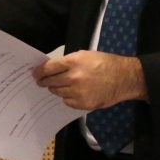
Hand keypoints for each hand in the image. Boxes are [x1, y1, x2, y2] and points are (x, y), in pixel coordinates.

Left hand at [32, 50, 147, 110]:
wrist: (124, 78)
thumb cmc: (106, 63)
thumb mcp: (86, 55)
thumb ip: (69, 62)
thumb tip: (53, 68)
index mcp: (74, 62)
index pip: (48, 68)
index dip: (39, 71)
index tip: (35, 74)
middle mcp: (73, 77)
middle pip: (50, 82)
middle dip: (45, 81)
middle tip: (43, 82)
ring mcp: (78, 92)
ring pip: (57, 92)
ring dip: (57, 89)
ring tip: (63, 86)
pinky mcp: (82, 104)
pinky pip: (67, 101)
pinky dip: (68, 97)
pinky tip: (74, 93)